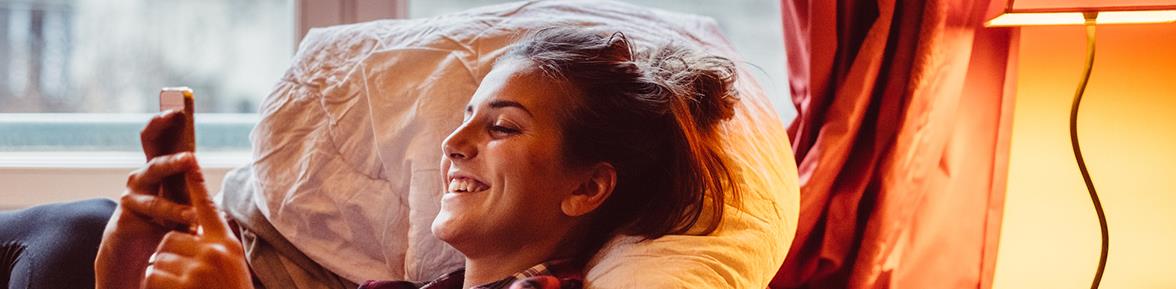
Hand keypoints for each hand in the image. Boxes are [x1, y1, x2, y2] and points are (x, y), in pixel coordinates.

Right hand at [96, 109, 197, 288]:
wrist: (140, 250)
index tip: (178, 107)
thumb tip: (197, 156)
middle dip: (162, 135)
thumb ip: (188, 177)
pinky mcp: (127, 214)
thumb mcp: (183, 197)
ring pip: (155, 183)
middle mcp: (144, 174)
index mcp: (160, 167)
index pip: (159, 137)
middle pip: (151, 148)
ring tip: (194, 208)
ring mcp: (133, 193)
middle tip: (182, 136)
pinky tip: (188, 225)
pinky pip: (152, 213)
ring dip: (176, 197)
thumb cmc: (168, 220)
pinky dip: (172, 219)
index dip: (166, 121)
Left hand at [141, 166, 251, 288]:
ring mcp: (199, 268)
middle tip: (185, 278)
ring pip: (159, 258)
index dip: (196, 183)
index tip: (188, 160)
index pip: (208, 207)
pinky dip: (155, 288)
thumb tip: (191, 228)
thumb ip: (213, 245)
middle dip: (169, 257)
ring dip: (162, 276)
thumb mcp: (230, 265)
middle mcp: (215, 251)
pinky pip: (153, 276)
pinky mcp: (184, 284)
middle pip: (170, 238)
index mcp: (227, 244)